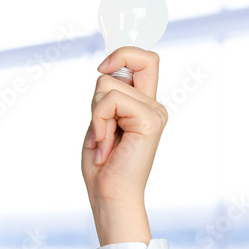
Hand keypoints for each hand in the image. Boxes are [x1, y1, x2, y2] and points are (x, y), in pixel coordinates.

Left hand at [82, 46, 165, 244]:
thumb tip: (105, 71)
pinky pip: (110, 102)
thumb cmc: (101, 166)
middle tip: (100, 124)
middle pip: (135, 60)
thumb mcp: (99, 124)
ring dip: (95, 116)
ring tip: (102, 141)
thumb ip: (105, 98)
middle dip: (104, 85)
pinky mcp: (150, 120)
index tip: (102, 67)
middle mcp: (153, 105)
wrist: (109, 194)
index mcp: (143, 104)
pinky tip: (105, 145)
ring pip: (108, 87)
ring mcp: (154, 111)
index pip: (145, 60)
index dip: (124, 53)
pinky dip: (98, 122)